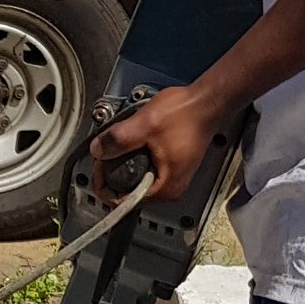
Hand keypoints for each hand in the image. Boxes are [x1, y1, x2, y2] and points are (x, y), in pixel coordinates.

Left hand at [88, 83, 219, 205]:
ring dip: (122, 166)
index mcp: (165, 188)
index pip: (122, 202)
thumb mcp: (145, 125)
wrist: (206, 102)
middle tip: (105, 153)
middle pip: (128, 192)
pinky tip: (132, 145)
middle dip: (112, 174)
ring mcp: (173, 177)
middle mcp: (171, 188)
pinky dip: (134, 160)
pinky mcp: (173, 166)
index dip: (104, 185)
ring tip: (117, 147)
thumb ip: (118, 139)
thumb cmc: (186, 113)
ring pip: (136, 181)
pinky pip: (146, 170)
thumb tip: (98, 149)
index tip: (100, 164)